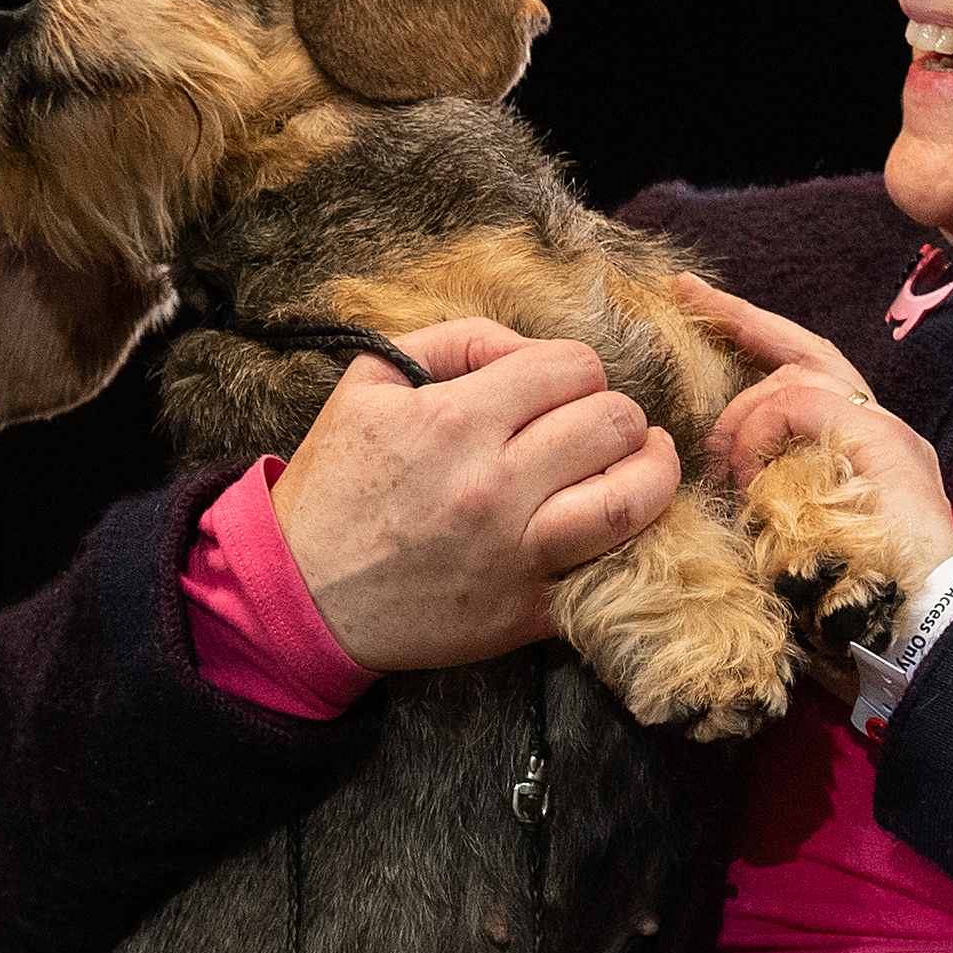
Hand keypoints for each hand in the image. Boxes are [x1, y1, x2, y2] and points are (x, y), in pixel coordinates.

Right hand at [271, 317, 682, 669]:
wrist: (301, 592)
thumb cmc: (336, 485)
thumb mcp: (369, 385)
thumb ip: (456, 342)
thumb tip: (528, 348)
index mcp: (455, 421)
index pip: (573, 366)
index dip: (575, 370)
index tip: (559, 390)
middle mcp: (494, 486)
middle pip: (615, 422)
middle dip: (614, 414)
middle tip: (595, 427)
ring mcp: (516, 553)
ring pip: (634, 498)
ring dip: (651, 472)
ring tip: (641, 461)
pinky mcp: (526, 610)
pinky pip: (610, 568)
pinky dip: (626, 542)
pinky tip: (612, 524)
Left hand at [671, 275, 952, 577]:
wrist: (916, 633)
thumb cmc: (843, 606)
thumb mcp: (788, 538)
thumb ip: (765, 496)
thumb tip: (712, 478)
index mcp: (861, 450)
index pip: (808, 377)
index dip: (756, 338)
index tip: (701, 307)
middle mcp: (881, 428)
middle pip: (808, 353)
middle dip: (743, 319)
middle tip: (688, 295)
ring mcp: (887, 430)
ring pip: (798, 377)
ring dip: (745, 416)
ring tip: (725, 465)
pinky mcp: (882, 438)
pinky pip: (802, 403)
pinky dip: (761, 432)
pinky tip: (746, 473)